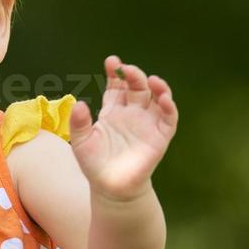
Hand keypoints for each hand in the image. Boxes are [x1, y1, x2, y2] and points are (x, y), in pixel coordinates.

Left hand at [68, 55, 177, 200]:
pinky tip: (165, 99)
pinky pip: (169, 119)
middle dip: (134, 76)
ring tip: (152, 80)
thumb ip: (79, 123)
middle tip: (127, 69)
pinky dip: (169, 108)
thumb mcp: (80, 141)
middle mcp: (132, 113)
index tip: (112, 61)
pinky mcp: (160, 137)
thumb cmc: (94, 163)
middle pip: (137, 88)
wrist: (109, 187)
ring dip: (158, 87)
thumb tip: (79, 104)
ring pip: (157, 99)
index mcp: (112, 110)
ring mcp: (147, 123)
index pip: (117, 86)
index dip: (116, 73)